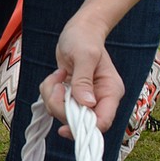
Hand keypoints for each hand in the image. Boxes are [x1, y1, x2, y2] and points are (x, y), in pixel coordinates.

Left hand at [39, 15, 124, 136]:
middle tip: (57, 86)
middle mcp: (100, 100)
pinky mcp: (71, 97)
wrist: (80, 31)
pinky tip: (57, 76)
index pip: (102, 122)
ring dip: (52, 97)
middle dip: (60, 107)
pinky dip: (49, 92)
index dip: (84, 129)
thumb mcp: (84, 55)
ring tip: (57, 76)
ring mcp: (84, 100)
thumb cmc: (85, 39)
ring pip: (63, 114)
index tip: (63, 128)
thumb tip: (86, 104)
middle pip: (78, 122)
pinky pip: (55, 104)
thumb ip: (83, 80)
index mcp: (110, 92)